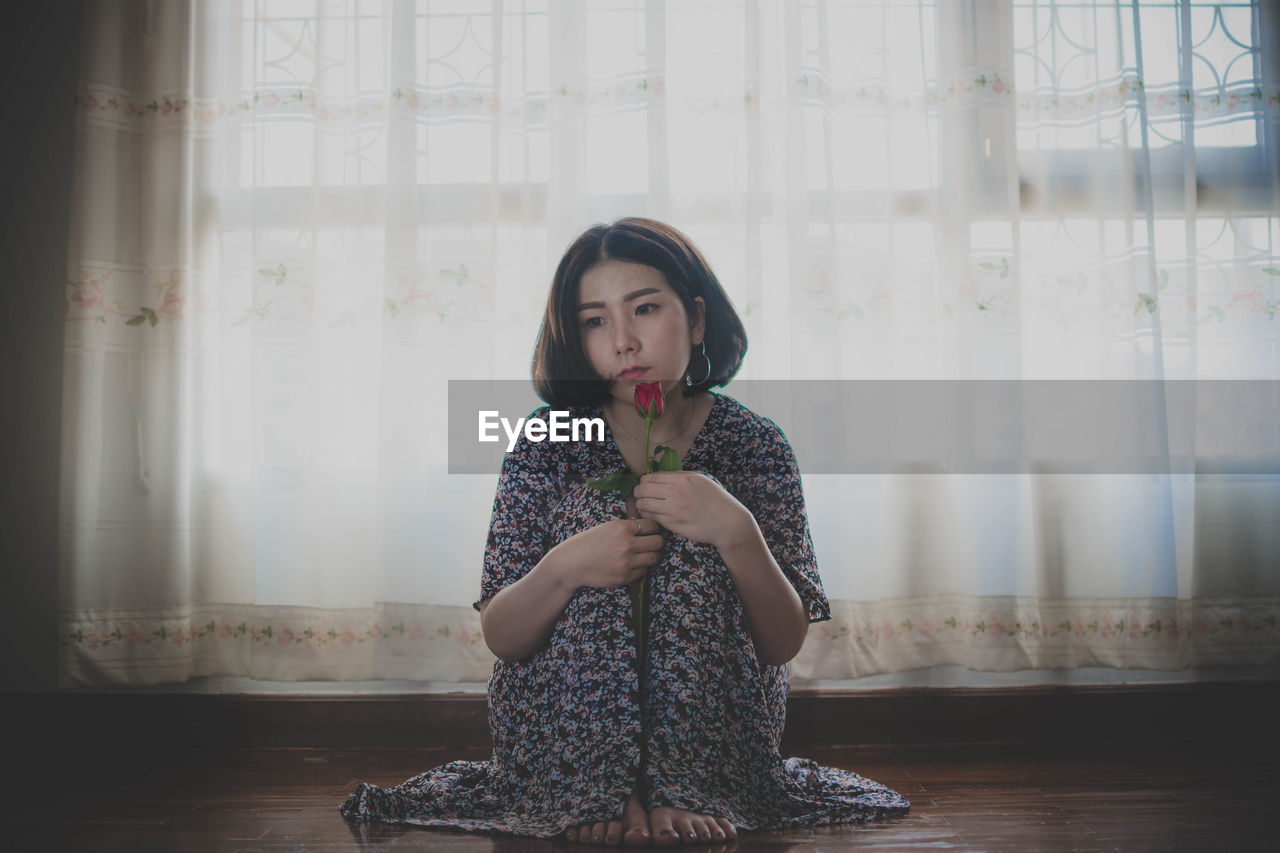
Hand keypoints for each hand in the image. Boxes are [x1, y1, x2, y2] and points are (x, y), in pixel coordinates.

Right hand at [549, 517, 664, 590]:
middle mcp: (627, 544)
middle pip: (658, 542)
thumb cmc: (587, 543)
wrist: (571, 564)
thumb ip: (626, 527)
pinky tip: (630, 565)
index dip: (653, 528)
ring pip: (654, 558)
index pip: (652, 526)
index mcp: (621, 527)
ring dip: (651, 556)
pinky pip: (644, 571)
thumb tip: (648, 527)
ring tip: (642, 555)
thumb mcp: (606, 528)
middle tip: (650, 544)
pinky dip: (640, 569)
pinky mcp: (625, 577)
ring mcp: (627, 562)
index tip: (651, 531)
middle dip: (656, 542)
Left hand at [633, 471, 751, 549]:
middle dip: (637, 492)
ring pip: (644, 503)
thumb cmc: (716, 500)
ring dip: (640, 504)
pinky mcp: (673, 523)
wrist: (727, 522)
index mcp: (683, 479)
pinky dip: (647, 515)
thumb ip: (681, 476)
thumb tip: (660, 475)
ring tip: (643, 505)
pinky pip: (651, 517)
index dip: (643, 481)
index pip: (651, 477)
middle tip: (639, 495)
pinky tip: (650, 514)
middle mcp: (676, 492)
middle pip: (643, 488)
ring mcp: (674, 508)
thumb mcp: (701, 480)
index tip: (644, 485)